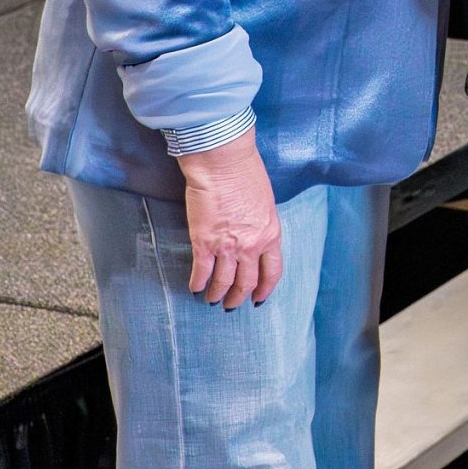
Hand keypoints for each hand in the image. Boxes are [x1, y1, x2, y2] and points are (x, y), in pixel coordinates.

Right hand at [178, 131, 282, 307]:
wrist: (223, 164)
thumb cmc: (246, 175)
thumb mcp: (266, 204)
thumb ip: (261, 226)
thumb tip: (255, 238)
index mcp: (271, 235)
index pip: (272, 272)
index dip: (265, 289)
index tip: (259, 299)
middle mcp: (252, 246)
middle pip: (247, 282)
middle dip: (239, 297)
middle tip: (232, 304)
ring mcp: (227, 246)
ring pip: (224, 282)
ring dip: (217, 295)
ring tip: (211, 300)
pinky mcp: (204, 243)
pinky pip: (201, 272)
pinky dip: (197, 283)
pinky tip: (195, 288)